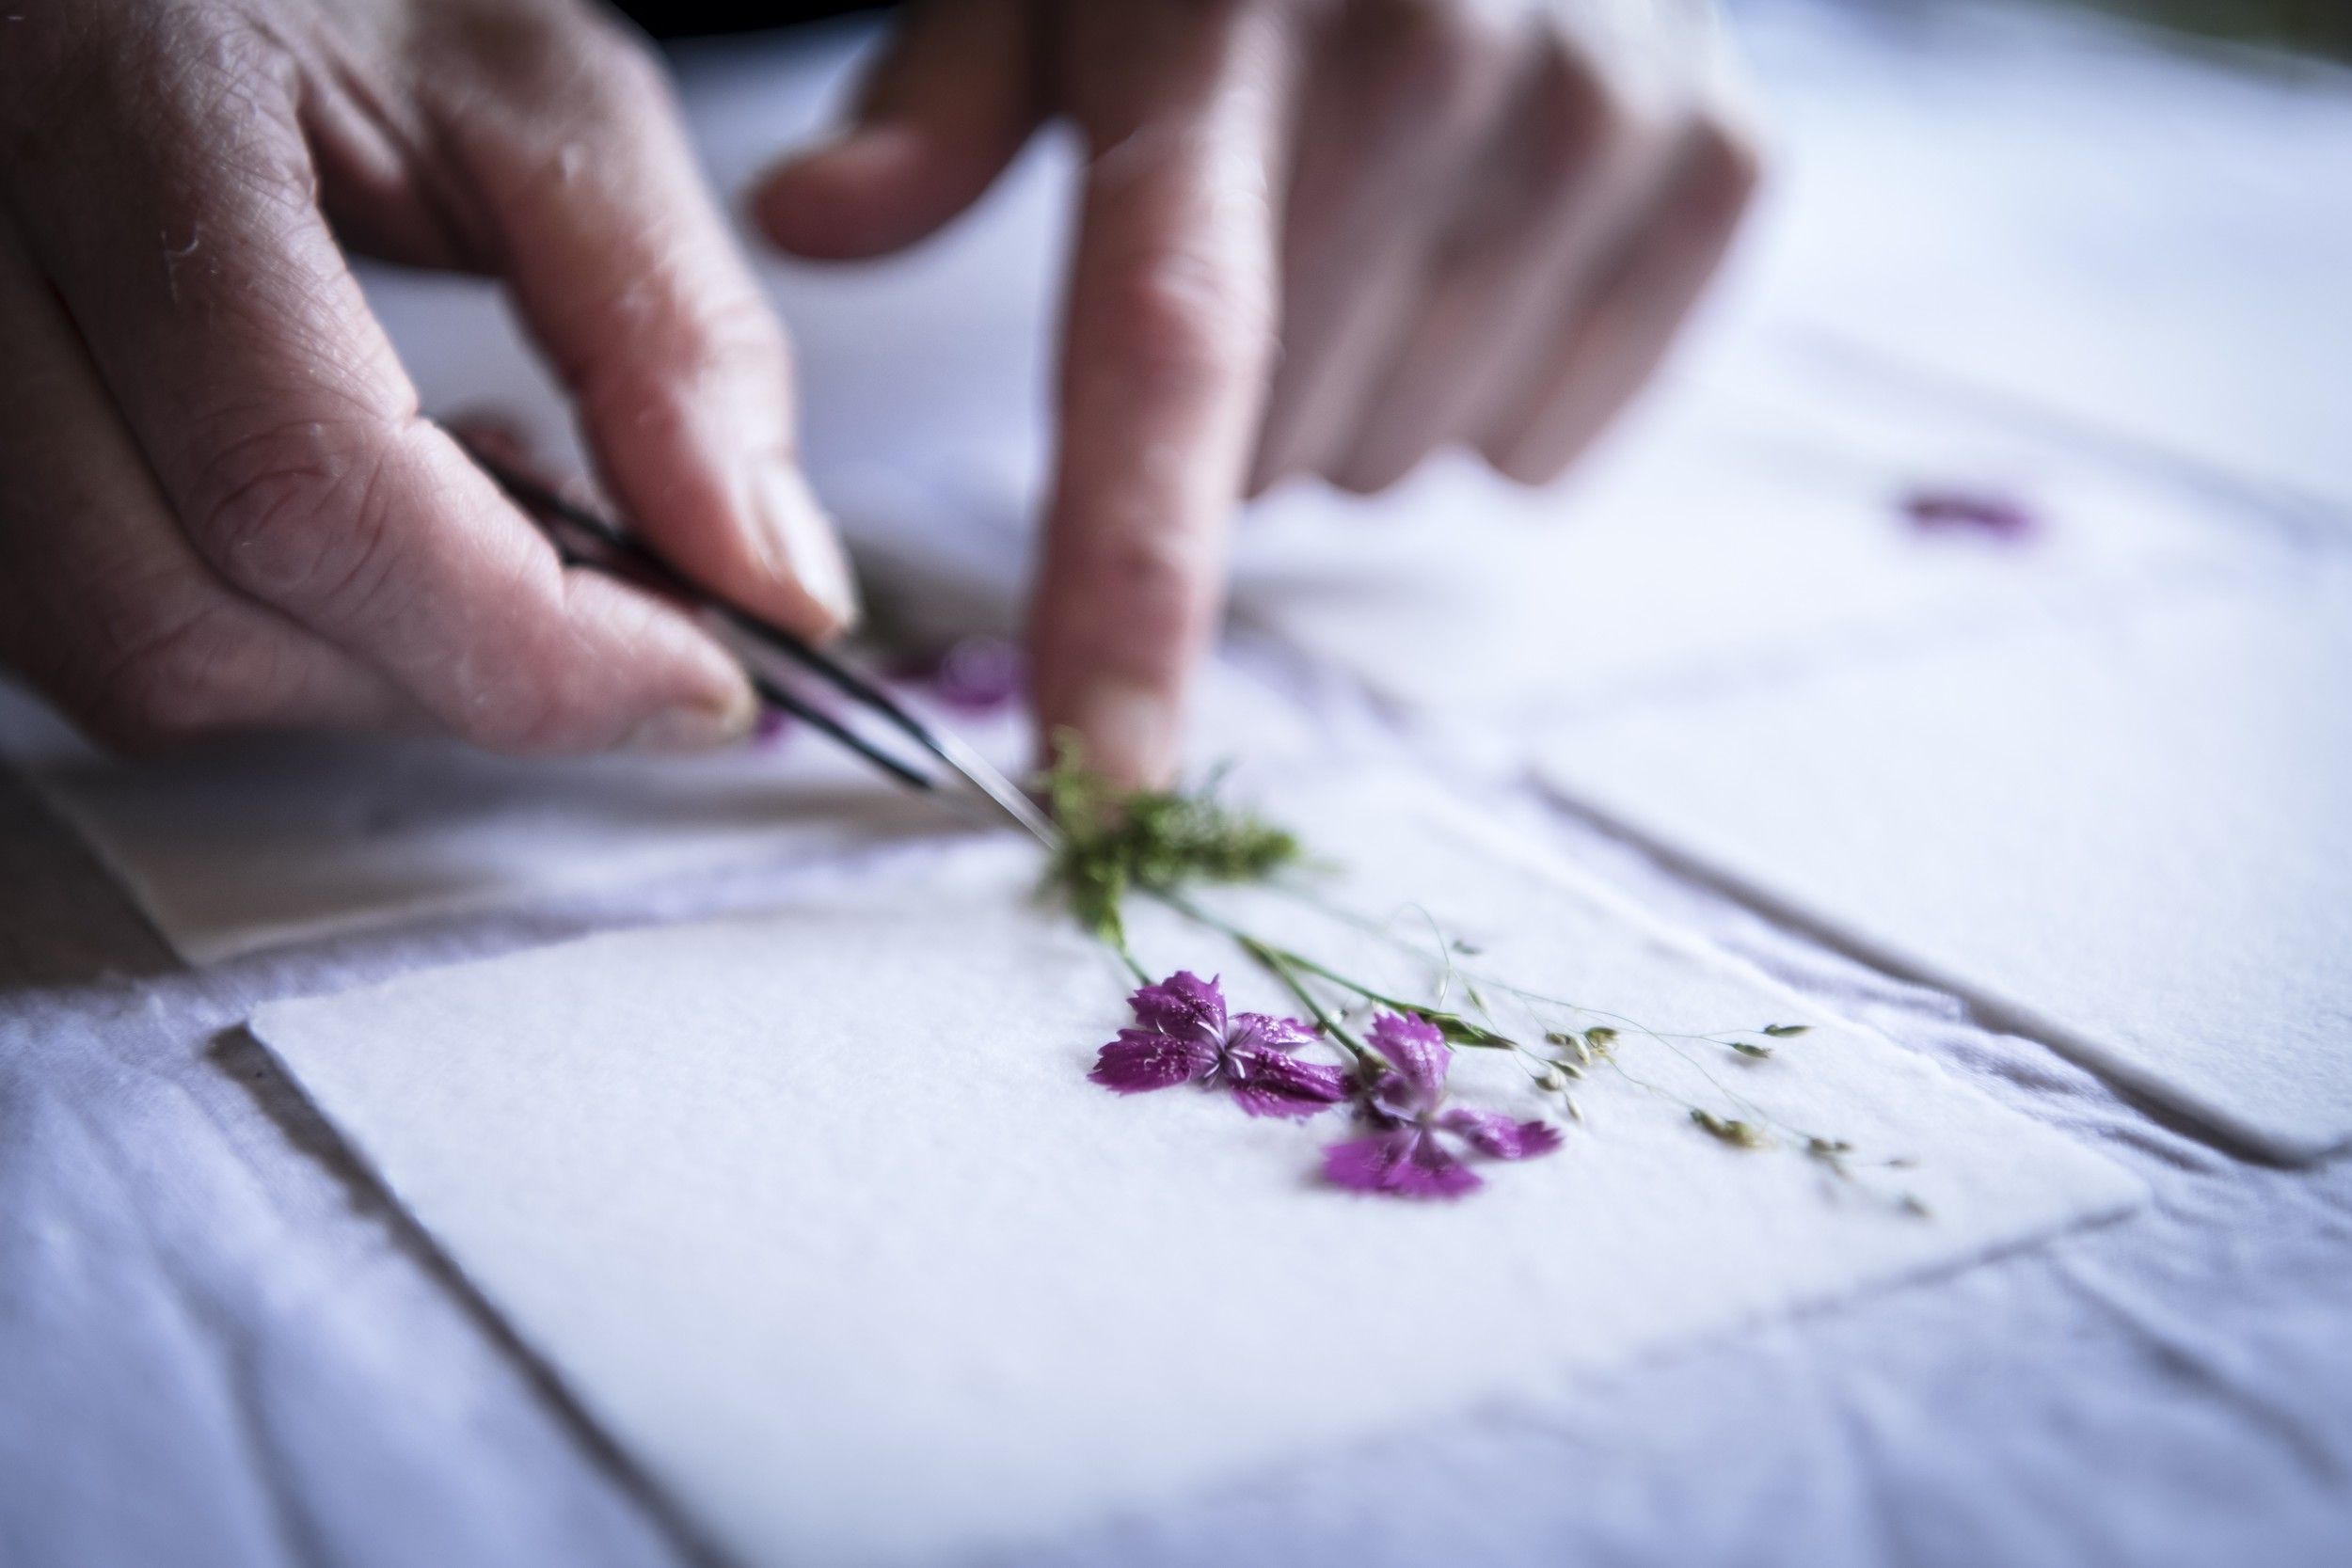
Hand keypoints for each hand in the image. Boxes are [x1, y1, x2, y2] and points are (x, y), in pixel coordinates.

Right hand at [0, 0, 855, 753]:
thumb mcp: (544, 106)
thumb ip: (673, 337)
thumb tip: (771, 580)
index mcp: (122, 103)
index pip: (302, 481)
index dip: (529, 639)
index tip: (697, 671)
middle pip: (193, 618)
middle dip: (451, 667)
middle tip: (611, 598)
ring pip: (128, 656)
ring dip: (361, 659)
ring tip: (480, 517)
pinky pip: (88, 627)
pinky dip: (272, 630)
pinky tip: (366, 520)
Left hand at [759, 0, 1757, 785]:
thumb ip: (947, 94)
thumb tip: (812, 218)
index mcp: (1227, 17)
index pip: (1174, 343)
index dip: (1133, 581)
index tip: (1103, 772)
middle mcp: (1439, 58)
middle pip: (1282, 446)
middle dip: (1229, 414)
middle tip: (1244, 247)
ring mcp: (1603, 114)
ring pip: (1409, 461)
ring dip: (1354, 406)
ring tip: (1368, 235)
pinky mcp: (1718, 165)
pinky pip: (1558, 435)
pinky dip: (1493, 397)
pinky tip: (1481, 261)